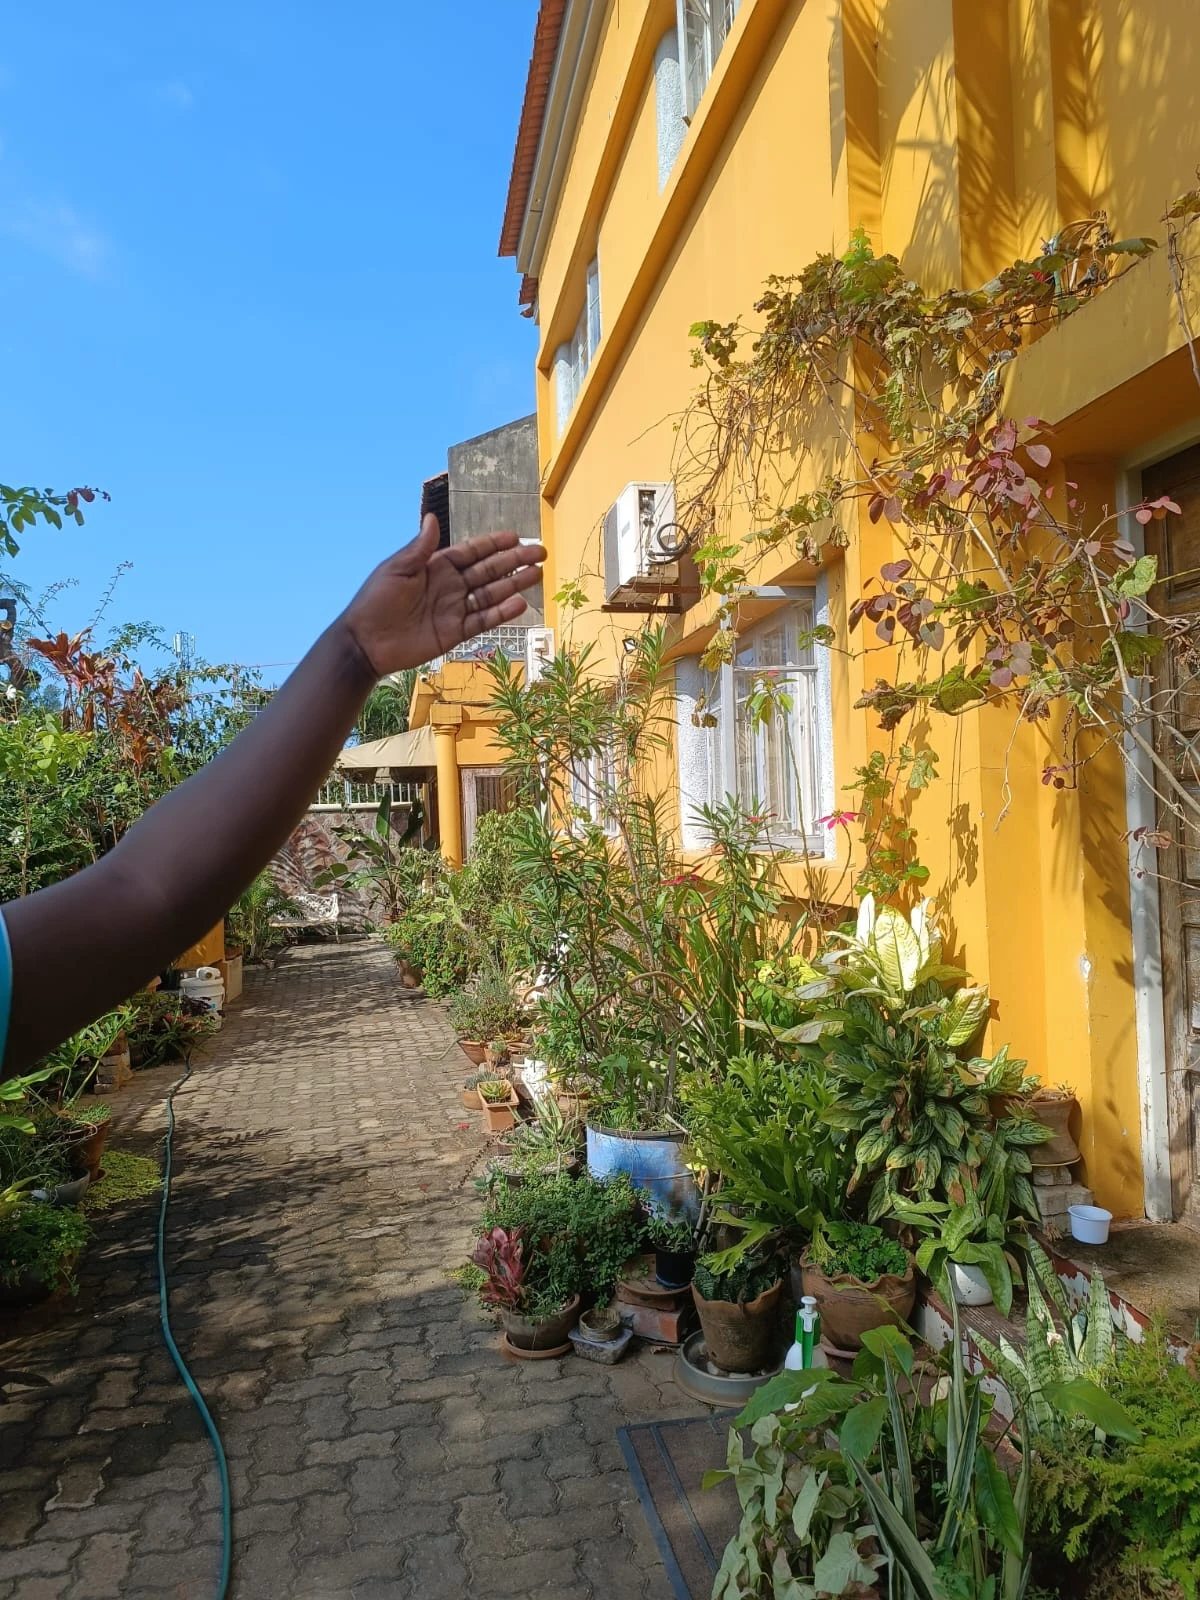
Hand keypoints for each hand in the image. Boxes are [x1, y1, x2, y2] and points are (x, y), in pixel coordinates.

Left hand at [341, 515, 546, 676]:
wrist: (366, 642)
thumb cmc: (376, 600)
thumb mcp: (396, 569)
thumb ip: (419, 548)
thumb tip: (431, 517)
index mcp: (436, 566)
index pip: (471, 552)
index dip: (493, 544)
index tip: (515, 537)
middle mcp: (449, 586)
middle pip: (488, 571)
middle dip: (513, 561)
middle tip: (539, 553)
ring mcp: (454, 609)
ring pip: (491, 594)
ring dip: (514, 584)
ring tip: (537, 575)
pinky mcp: (454, 633)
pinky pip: (482, 621)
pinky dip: (501, 613)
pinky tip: (520, 605)